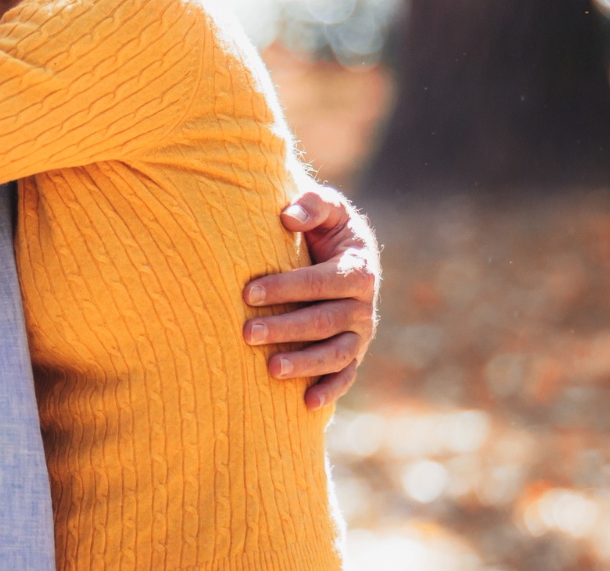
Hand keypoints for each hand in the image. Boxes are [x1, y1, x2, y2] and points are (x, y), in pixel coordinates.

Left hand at [242, 186, 378, 408]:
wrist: (339, 251)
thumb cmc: (324, 227)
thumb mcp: (326, 207)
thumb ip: (311, 205)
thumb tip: (287, 217)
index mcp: (358, 268)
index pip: (321, 282)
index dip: (286, 288)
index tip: (248, 293)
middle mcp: (363, 305)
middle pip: (324, 321)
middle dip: (285, 328)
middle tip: (246, 333)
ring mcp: (359, 333)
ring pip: (335, 353)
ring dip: (305, 364)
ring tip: (270, 369)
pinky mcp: (353, 353)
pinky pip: (345, 375)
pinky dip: (330, 390)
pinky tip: (306, 404)